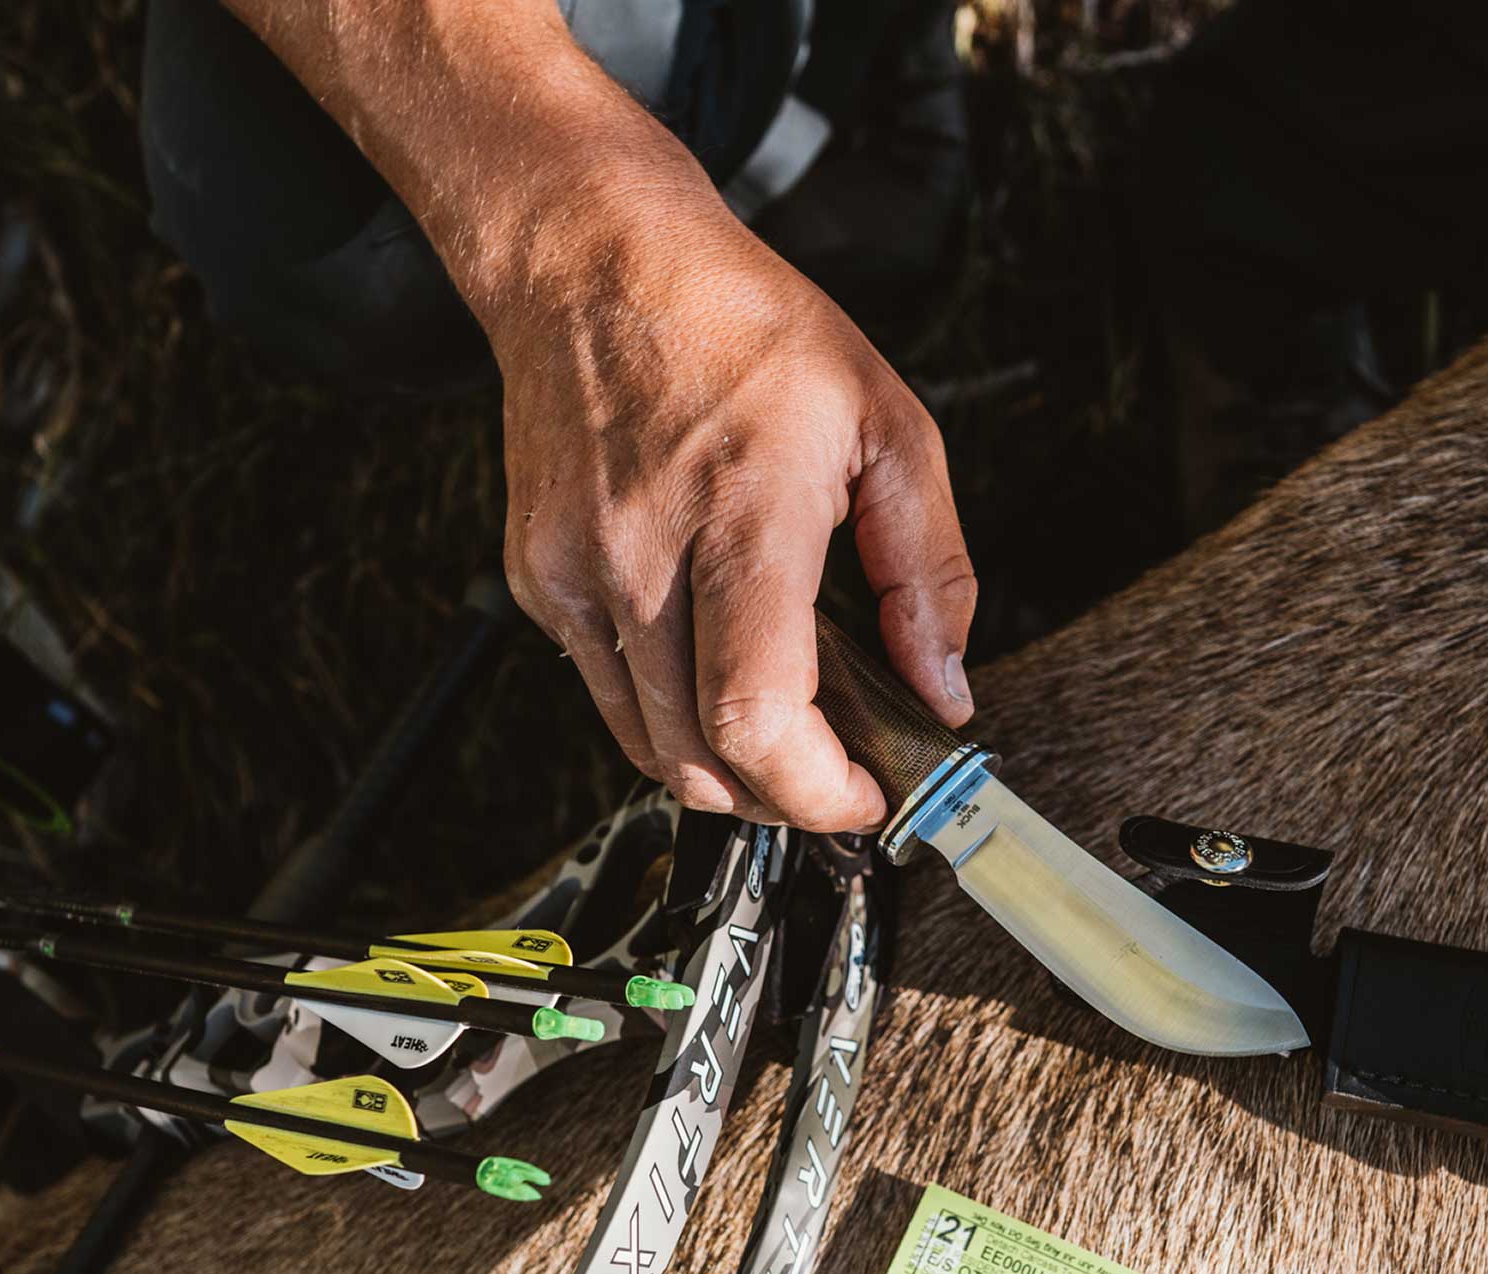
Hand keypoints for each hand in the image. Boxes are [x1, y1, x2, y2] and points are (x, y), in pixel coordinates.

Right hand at [487, 147, 975, 829]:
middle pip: (702, 760)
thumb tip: (945, 690)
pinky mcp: (542, 586)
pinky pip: (610, 699)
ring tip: (787, 733)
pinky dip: (672, 718)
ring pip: (651, 750)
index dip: (819, 792)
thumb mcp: (887, 427)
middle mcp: (642, 558)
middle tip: (840, 779)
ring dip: (727, 772)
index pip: (758, 718)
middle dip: (785, 800)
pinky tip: (715, 669)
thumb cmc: (743, 328)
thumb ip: (929, 572)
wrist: (596, 261)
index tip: (868, 799)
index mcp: (741, 517)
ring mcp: (578, 578)